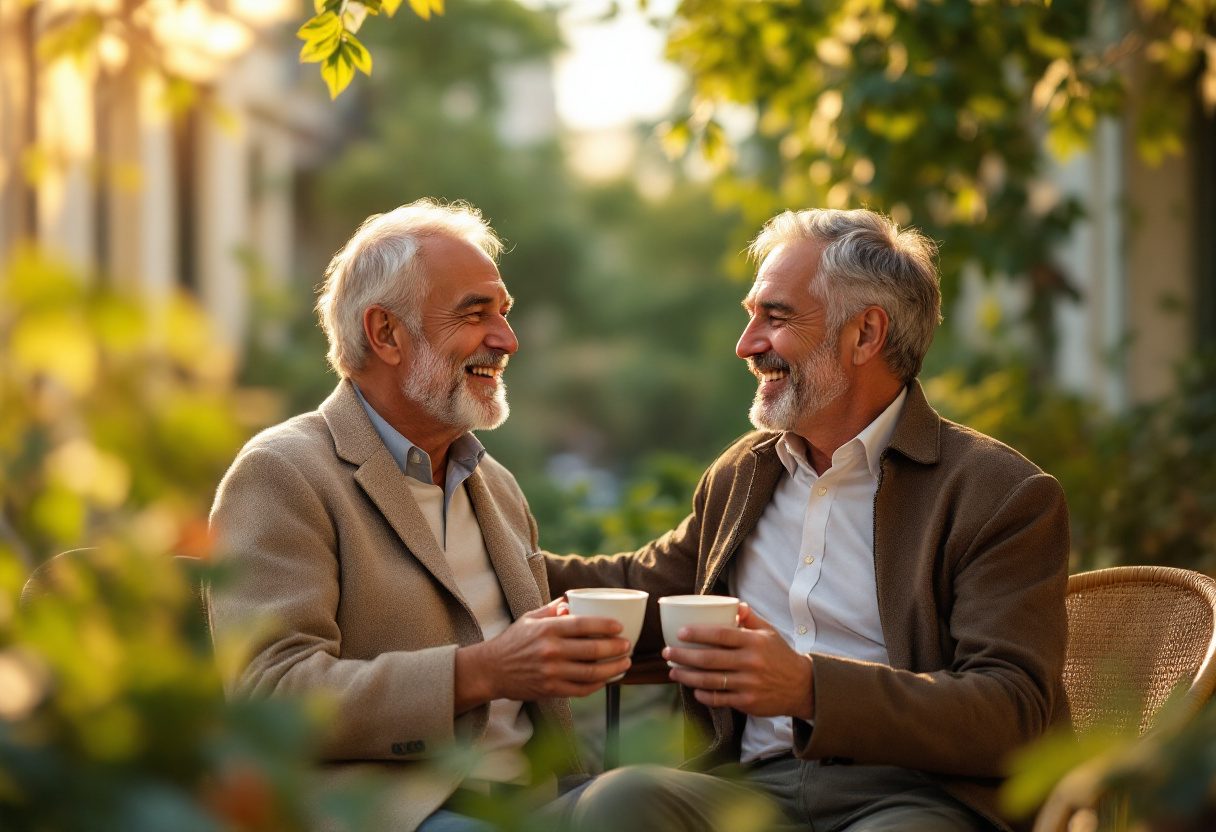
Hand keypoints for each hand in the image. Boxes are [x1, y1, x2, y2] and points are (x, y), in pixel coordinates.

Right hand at [455, 598, 630, 710]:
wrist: (491, 670)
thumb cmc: (513, 641)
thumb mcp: (530, 618)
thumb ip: (552, 609)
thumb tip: (573, 601)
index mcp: (547, 629)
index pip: (583, 625)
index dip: (605, 626)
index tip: (620, 627)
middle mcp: (550, 651)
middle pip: (592, 650)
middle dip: (616, 648)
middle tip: (628, 645)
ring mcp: (551, 672)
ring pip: (591, 673)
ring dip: (613, 669)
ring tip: (625, 663)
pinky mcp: (550, 690)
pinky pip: (581, 690)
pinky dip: (597, 685)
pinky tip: (606, 679)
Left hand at [662, 603, 813, 719]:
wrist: (803, 686)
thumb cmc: (780, 656)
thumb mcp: (769, 632)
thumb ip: (750, 619)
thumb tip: (734, 604)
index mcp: (754, 642)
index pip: (721, 635)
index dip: (698, 633)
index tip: (679, 633)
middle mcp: (751, 663)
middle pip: (710, 659)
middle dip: (683, 656)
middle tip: (667, 653)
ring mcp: (749, 684)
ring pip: (710, 681)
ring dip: (687, 677)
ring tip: (673, 672)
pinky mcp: (748, 702)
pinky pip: (720, 699)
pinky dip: (703, 694)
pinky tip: (694, 689)